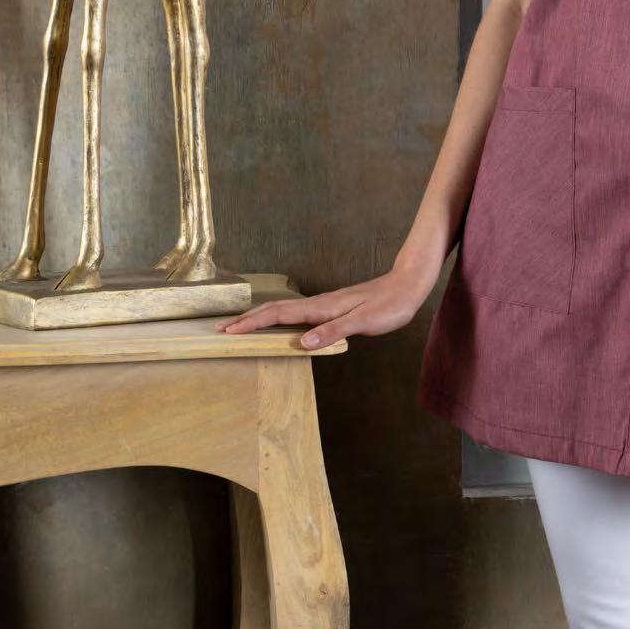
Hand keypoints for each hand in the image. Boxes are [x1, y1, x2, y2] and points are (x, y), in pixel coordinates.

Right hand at [215, 266, 430, 349]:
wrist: (408, 285)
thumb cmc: (390, 304)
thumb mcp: (365, 321)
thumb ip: (334, 331)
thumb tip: (302, 343)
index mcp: (322, 307)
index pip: (279, 314)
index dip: (252, 323)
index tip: (228, 331)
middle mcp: (319, 304)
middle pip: (275, 310)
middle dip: (247, 320)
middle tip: (221, 330)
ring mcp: (325, 305)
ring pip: (284, 310)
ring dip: (260, 319)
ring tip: (241, 327)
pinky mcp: (332, 308)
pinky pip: (297, 313)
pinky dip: (279, 318)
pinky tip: (280, 326)